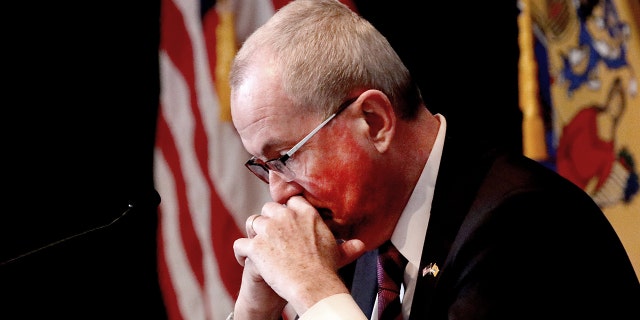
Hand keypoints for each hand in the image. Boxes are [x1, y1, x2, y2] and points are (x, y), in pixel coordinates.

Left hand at [233, 196, 364, 315]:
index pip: (290, 202)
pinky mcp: (255, 246)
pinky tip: (245, 261)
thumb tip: (360, 245)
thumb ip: (346, 246)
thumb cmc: (326, 271)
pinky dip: (241, 254)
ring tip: (257, 249)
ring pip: (252, 223)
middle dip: (268, 221)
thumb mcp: (337, 253)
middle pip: (268, 209)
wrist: (313, 286)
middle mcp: (285, 216)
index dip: (286, 212)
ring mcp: (268, 230)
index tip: (286, 223)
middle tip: (272, 238)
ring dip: (254, 235)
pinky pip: (240, 244)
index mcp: (305, 213)